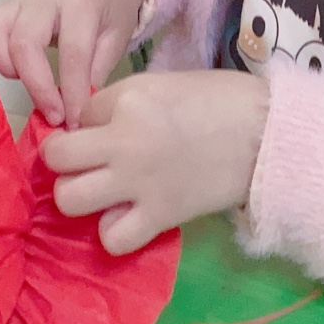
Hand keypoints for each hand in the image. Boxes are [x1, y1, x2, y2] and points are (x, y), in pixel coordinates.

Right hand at [0, 0, 146, 128]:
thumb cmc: (110, 12)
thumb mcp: (115, 40)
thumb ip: (94, 75)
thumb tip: (74, 115)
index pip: (72, 51)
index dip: (71, 92)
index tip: (74, 120)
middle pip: (25, 43)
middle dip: (38, 87)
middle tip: (54, 115)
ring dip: (11, 70)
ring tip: (35, 86)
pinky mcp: (5, 4)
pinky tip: (19, 69)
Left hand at [42, 68, 270, 253]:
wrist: (266, 134)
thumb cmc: (219, 99)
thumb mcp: (161, 84)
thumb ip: (122, 103)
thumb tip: (91, 126)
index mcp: (126, 100)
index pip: (79, 114)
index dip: (90, 123)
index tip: (109, 128)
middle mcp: (123, 141)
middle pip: (57, 159)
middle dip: (64, 161)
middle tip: (86, 164)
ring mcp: (138, 183)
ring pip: (70, 200)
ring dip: (79, 197)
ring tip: (101, 193)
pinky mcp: (159, 216)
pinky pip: (112, 239)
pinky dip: (115, 233)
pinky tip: (127, 218)